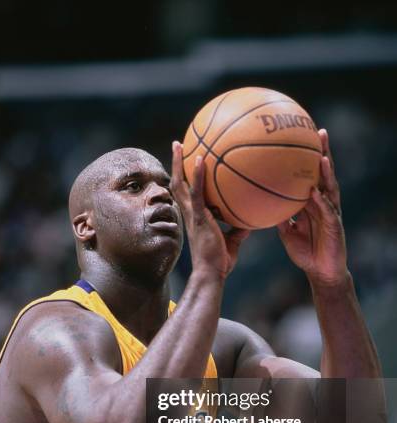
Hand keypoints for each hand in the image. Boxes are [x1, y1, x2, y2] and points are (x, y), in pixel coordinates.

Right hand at [170, 141, 249, 280]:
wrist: (211, 273)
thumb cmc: (219, 262)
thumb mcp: (233, 242)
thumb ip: (239, 229)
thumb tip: (252, 220)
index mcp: (195, 218)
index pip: (186, 194)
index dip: (184, 178)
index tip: (186, 163)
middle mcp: (189, 213)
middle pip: (178, 184)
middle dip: (175, 164)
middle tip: (177, 145)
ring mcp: (192, 215)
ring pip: (180, 184)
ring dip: (178, 163)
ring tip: (178, 143)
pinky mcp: (198, 217)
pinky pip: (196, 192)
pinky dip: (196, 175)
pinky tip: (199, 159)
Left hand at [277, 129, 347, 286]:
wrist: (321, 273)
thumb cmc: (305, 252)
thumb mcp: (286, 233)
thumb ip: (277, 217)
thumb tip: (259, 206)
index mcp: (314, 202)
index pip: (312, 174)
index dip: (309, 156)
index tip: (302, 135)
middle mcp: (324, 202)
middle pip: (324, 173)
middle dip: (323, 152)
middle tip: (319, 131)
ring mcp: (331, 212)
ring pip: (330, 187)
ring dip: (327, 170)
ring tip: (322, 154)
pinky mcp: (335, 225)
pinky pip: (327, 210)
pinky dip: (321, 200)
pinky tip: (316, 190)